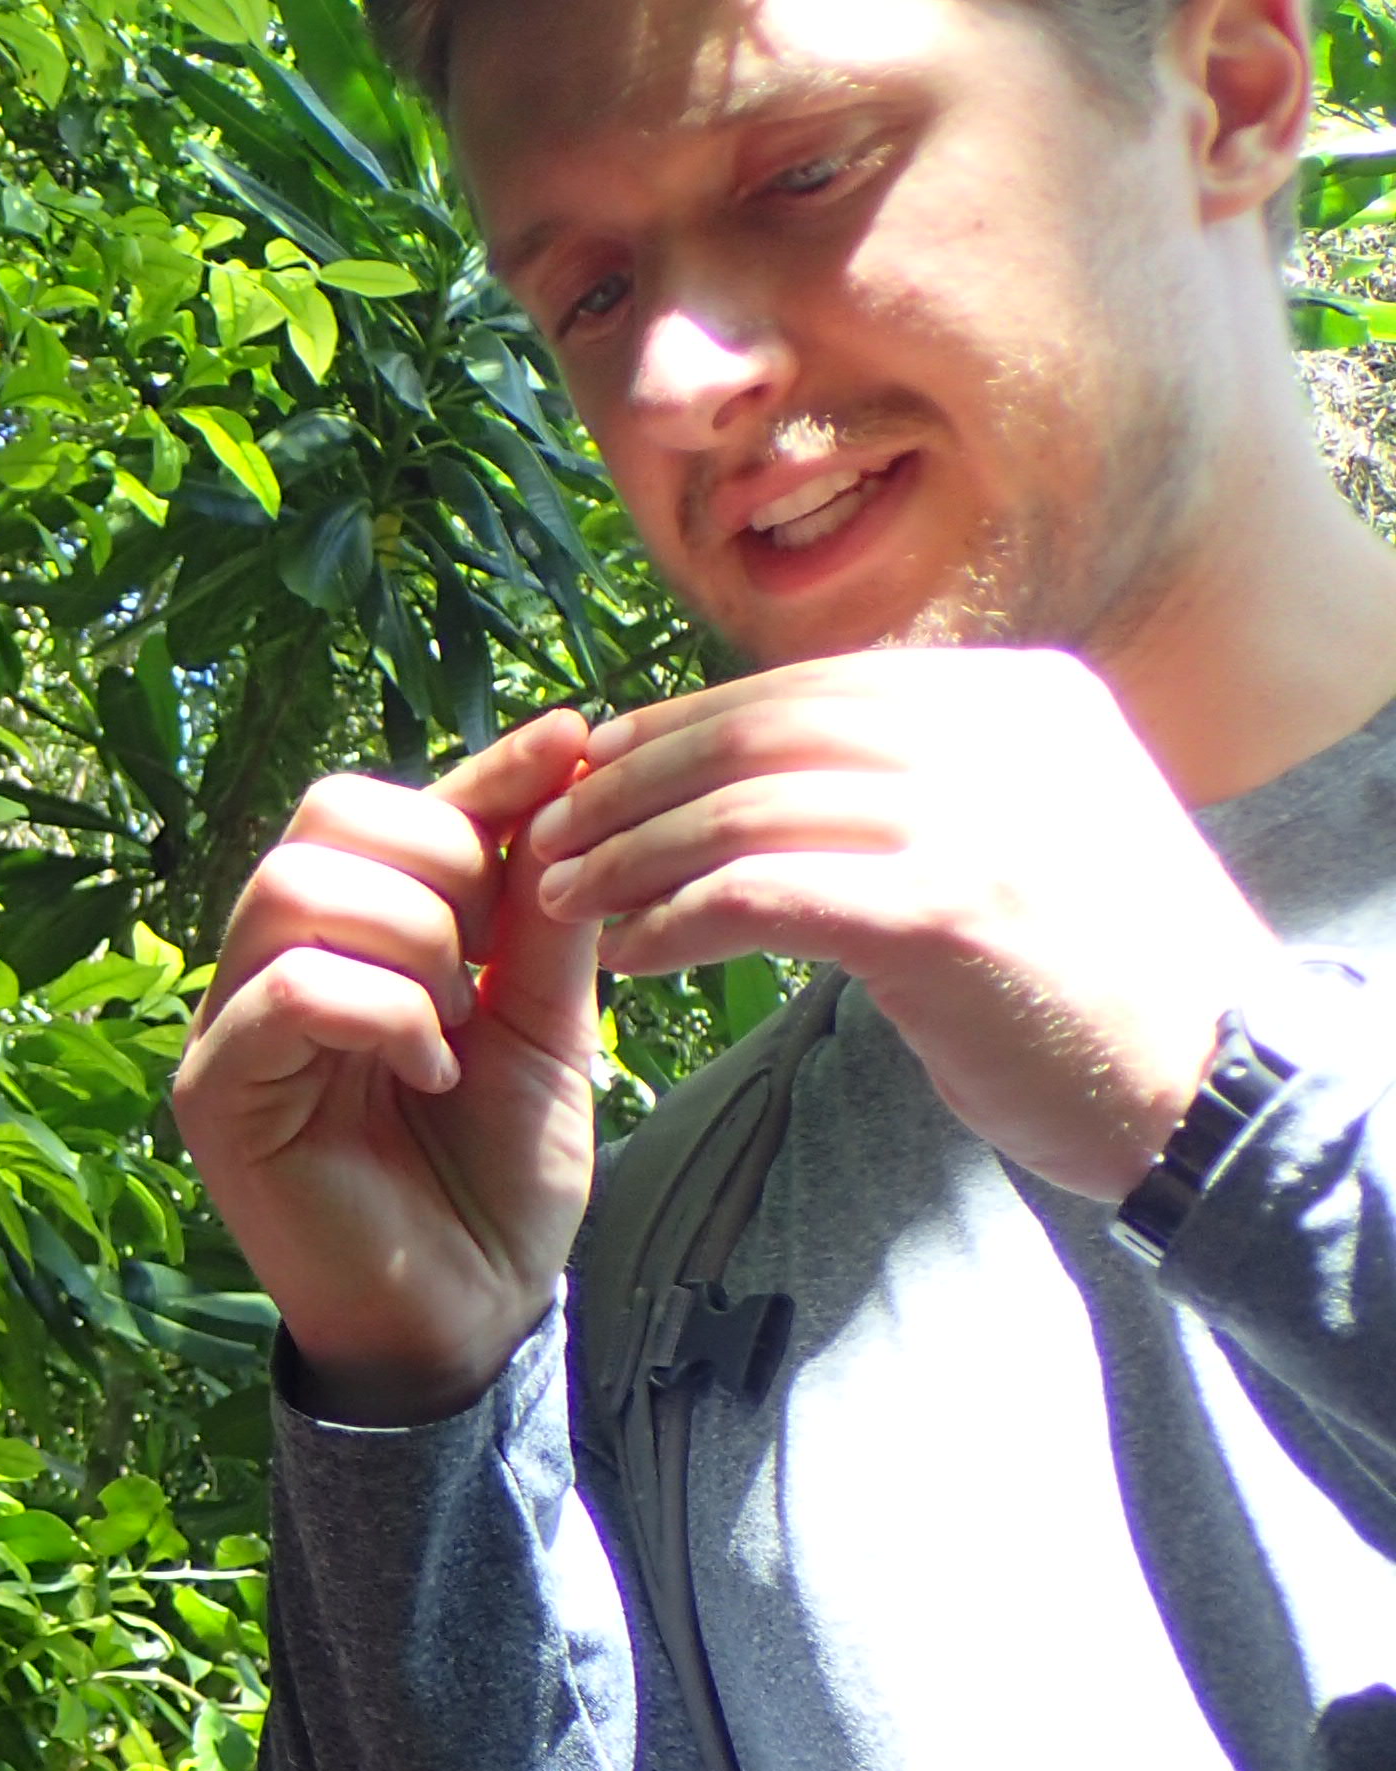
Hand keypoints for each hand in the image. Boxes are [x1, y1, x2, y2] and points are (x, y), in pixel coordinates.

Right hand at [171, 708, 602, 1422]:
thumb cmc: (499, 1176)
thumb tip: (569, 748)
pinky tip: (431, 1067)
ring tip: (459, 1024)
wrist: (475, 1312)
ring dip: (412, 939)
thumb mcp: (547, 1018)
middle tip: (495, 963)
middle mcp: (271, 966)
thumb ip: (540, 903)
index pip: (383, 806)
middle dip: (443, 862)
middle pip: (325, 818)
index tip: (575, 745)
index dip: (480, 774)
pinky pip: (286, 987)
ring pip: (295, 887)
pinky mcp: (218, 1093)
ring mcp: (232, 1027)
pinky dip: (382, 1011)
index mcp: (346, 937)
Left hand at [529, 650, 1275, 1200]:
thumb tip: (783, 762)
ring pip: (748, 807)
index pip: (809, 689)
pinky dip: (678, 918)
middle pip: (763, 732)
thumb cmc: (1104, 976)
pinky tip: (629, 958)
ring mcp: (978, 816)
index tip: (598, 769)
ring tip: (564, 902)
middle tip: (548, 831)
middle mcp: (1000, 733)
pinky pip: (765, 892)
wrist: (1221, 1081)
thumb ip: (933, 780)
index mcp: (1018, 698)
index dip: (683, 726)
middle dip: (634, 782)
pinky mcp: (950, 911)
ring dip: (634, 856)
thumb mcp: (1034, 829)